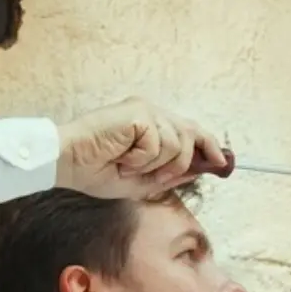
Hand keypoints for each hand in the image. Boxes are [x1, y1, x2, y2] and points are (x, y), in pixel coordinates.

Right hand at [55, 97, 229, 199]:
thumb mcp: (143, 181)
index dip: (209, 145)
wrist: (69, 164)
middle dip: (185, 160)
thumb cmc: (98, 171)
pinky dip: (142, 158)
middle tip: (161, 175)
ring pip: (176, 143)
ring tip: (129, 165)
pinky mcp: (138, 113)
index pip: (191, 131)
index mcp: (153, 125)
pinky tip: (122, 157)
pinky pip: (158, 143)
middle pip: (192, 132)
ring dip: (156, 163)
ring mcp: (145, 110)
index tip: (222, 162)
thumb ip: (171, 175)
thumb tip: (199, 171)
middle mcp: (152, 113)